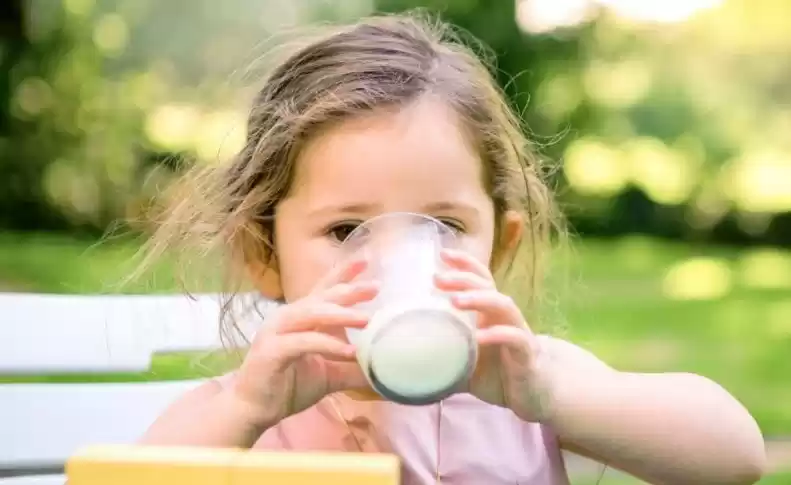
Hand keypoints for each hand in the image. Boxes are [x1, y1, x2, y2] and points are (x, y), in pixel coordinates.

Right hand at [228, 259, 376, 428]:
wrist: (253, 410)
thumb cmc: (288, 386)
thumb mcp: (329, 375)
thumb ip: (353, 369)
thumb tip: (384, 370)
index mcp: (300, 318)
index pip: (323, 290)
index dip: (343, 274)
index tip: (366, 260)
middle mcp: (288, 318)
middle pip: (321, 298)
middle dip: (349, 291)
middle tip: (375, 287)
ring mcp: (277, 332)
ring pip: (311, 314)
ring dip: (341, 315)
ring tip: (367, 320)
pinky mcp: (271, 351)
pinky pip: (303, 342)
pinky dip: (327, 345)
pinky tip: (349, 351)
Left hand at [434, 249, 553, 422]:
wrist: (533, 394)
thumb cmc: (496, 373)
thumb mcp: (461, 365)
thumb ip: (438, 360)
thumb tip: (402, 367)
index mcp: (488, 313)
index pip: (479, 279)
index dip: (464, 263)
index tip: (441, 254)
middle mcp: (503, 316)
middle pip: (486, 286)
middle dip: (462, 278)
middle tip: (437, 278)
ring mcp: (517, 332)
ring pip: (502, 305)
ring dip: (479, 299)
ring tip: (455, 301)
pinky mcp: (526, 353)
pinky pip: (515, 338)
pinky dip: (498, 334)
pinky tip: (480, 337)